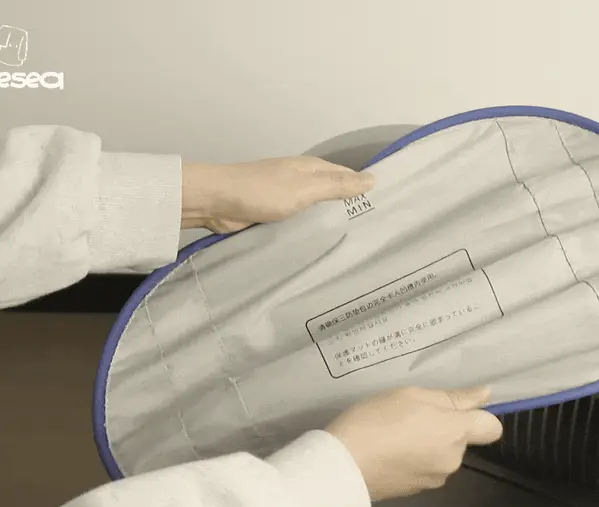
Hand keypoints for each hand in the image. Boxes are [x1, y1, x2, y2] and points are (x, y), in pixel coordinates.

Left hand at [180, 156, 373, 232]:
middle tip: (371, 235)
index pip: (346, 176)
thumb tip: (373, 178)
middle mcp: (300, 180)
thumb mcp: (305, 189)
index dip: (362, 189)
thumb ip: (338, 186)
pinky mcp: (271, 214)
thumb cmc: (262, 192)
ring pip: (314, 210)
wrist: (216, 202)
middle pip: (331, 193)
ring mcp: (285, 197)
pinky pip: (297, 222)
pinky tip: (317, 246)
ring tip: (350, 245)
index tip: (383, 209)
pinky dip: (307, 230)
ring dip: (326, 222)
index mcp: (311, 168)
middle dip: (347, 208)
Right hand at [325, 386, 503, 501]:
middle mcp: (453, 460)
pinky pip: (424, 469)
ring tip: (395, 433)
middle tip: (410, 414)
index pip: (492, 427)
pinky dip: (413, 460)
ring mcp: (435, 479)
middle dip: (443, 428)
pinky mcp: (415, 491)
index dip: (478, 415)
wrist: (343, 466)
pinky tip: (389, 452)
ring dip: (427, 444)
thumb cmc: (379, 420)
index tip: (455, 407)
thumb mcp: (413, 395)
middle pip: (461, 440)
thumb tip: (486, 394)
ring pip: (442, 454)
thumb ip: (453, 397)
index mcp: (457, 433)